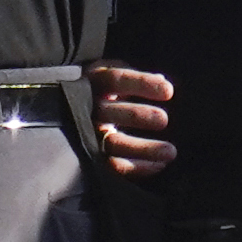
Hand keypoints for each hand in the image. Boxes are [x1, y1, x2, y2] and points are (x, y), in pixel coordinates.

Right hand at [88, 61, 174, 177]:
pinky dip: (138, 167)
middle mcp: (86, 109)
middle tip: (163, 120)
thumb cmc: (103, 89)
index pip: (115, 80)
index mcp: (93, 83)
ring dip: (144, 148)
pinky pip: (114, 166)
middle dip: (138, 116)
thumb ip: (135, 77)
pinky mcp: (93, 157)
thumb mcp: (113, 74)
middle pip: (110, 112)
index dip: (142, 84)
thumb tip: (161, 79)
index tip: (168, 91)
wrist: (70, 110)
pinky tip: (159, 165)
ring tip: (170, 152)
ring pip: (114, 143)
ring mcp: (88, 135)